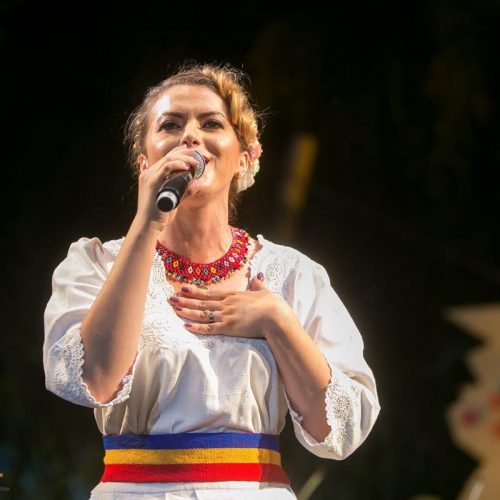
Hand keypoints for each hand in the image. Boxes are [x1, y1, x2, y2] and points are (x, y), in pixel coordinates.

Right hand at [135, 145, 200, 229]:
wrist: (149, 224)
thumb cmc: (160, 214)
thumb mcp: (174, 199)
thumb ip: (183, 191)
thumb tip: (196, 184)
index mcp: (152, 175)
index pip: (167, 158)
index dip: (181, 153)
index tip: (194, 155)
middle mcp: (149, 173)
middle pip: (169, 156)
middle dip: (185, 153)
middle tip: (198, 156)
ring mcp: (150, 176)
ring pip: (169, 159)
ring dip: (185, 158)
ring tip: (195, 162)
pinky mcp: (153, 181)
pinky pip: (167, 167)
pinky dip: (178, 164)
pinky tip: (187, 166)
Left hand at [169, 274, 292, 338]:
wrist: (275, 317)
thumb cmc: (272, 305)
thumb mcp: (264, 292)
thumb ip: (258, 286)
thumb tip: (258, 278)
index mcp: (233, 296)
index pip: (210, 293)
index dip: (195, 291)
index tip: (183, 288)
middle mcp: (226, 304)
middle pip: (202, 302)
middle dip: (185, 300)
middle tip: (171, 298)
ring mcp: (226, 316)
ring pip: (202, 314)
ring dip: (187, 311)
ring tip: (174, 308)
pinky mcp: (228, 328)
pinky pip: (209, 328)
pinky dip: (197, 328)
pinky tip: (186, 326)